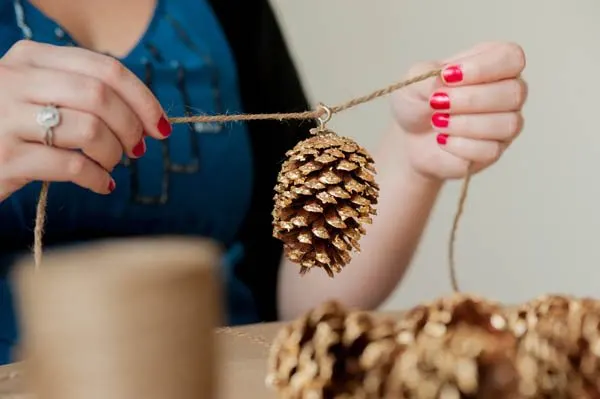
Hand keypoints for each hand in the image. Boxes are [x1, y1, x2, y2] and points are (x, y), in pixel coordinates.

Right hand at [0, 40, 171, 200]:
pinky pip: (73, 166)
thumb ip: (82, 92)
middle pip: (100, 96)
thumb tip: (146, 115)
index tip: (161, 125)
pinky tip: (102, 184)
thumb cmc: (13, 127)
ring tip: (112, 164)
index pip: (105, 68)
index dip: (143, 99)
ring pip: (90, 130)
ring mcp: (7, 118)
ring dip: (114, 153)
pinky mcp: (7, 157)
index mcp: (30, 57)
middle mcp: (16, 80)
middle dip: (132, 126)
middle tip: (138, 148)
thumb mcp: (39, 94)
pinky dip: (99, 178)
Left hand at [391, 42, 526, 180]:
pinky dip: (460, 145)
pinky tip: (442, 140)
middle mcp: (508, 92)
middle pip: (514, 92)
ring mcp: (505, 124)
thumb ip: (430, 76)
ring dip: (466, 123)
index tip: (449, 76)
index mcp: (493, 64)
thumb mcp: (415, 80)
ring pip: (507, 124)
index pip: (511, 57)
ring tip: (437, 122)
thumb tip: (445, 79)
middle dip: (471, 99)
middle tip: (438, 102)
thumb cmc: (418, 102)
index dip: (484, 67)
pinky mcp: (494, 151)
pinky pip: (490, 150)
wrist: (407, 137)